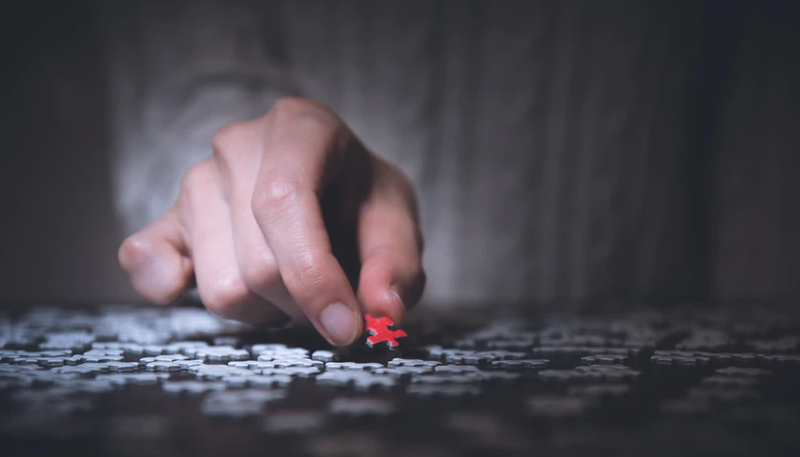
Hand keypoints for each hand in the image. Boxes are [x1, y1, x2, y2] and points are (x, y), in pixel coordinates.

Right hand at [118, 97, 424, 345]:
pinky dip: (170, 286)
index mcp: (299, 126)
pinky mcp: (167, 219)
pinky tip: (206, 282)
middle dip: (303, 303)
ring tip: (291, 282)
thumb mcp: (396, 223)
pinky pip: (145, 262)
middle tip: (331, 296)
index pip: (284, 201)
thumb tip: (381, 312)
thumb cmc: (362, 202)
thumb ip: (395, 265)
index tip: (345, 327)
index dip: (313, 275)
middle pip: (257, 263)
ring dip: (266, 310)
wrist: (330, 188)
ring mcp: (195, 181)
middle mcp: (237, 145)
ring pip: (220, 287)